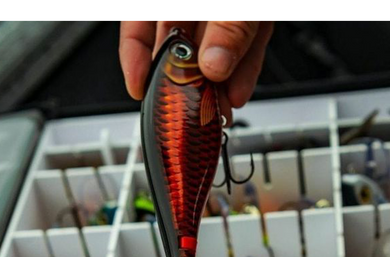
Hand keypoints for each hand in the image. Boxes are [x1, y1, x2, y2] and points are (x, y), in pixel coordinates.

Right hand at [119, 18, 274, 120]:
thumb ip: (225, 25)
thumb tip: (214, 64)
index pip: (140, 23)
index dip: (135, 57)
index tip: (138, 89)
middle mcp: (198, 1)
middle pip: (181, 43)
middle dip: (186, 83)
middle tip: (189, 113)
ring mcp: (228, 8)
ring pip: (215, 50)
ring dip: (217, 86)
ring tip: (218, 113)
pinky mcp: (255, 14)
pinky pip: (246, 43)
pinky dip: (243, 70)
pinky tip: (239, 93)